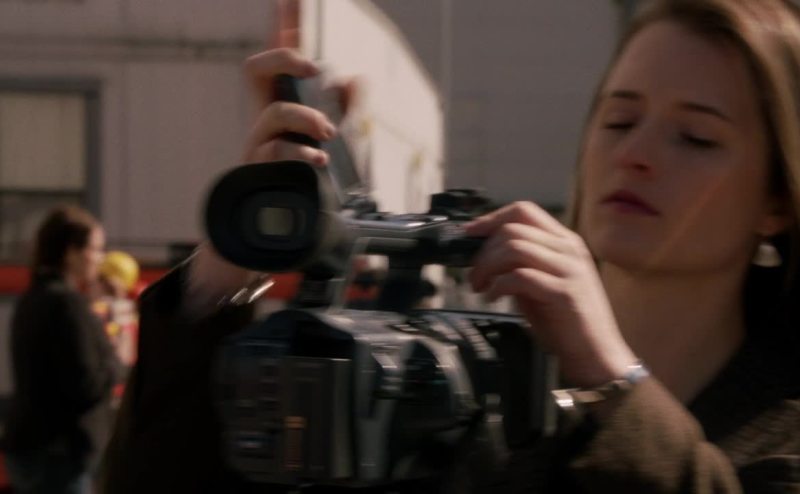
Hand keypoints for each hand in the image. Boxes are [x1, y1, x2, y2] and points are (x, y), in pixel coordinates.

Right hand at [241, 47, 351, 164]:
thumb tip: (353, 81)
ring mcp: (261, 138)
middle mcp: (267, 115)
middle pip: (255, 69)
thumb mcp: (349, 132)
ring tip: (328, 132)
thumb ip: (351, 105)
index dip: (283, 39)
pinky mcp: (260, 165)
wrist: (327, 213)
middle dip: (283, 59)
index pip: (278, 62)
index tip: (303, 36)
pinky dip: (302, 151)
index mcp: (286, 102)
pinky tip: (321, 158)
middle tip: (312, 70)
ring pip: (276, 112)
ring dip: (306, 117)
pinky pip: (276, 149)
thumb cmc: (333, 169)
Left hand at [465, 201, 636, 386]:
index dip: (492, 218)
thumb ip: (520, 263)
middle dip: (483, 251)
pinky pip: (520, 276)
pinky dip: (498, 286)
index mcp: (565, 241)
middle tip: (473, 275)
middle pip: (513, 228)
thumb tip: (484, 253)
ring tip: (480, 286)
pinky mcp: (564, 293)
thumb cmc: (565, 321)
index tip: (469, 233)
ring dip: (487, 267)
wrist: (596, 354)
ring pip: (515, 248)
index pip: (524, 211)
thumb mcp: (539, 282)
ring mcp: (570, 269)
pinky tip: (493, 298)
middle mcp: (570, 249)